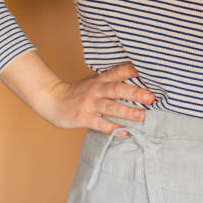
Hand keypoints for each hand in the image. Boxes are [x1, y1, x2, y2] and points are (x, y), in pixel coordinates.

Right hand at [0, 51, 153, 134]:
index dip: (133, 70)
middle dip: (135, 93)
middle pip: (117, 89)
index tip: (150, 72)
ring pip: (110, 106)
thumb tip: (133, 83)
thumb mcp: (92, 82)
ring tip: (141, 116)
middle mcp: (96, 90)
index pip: (118, 72)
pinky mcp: (84, 118)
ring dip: (126, 111)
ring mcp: (89, 104)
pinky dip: (113, 129)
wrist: (50, 100)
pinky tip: (124, 132)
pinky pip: (100, 124)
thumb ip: (109, 82)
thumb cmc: (75, 94)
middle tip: (151, 97)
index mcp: (99, 80)